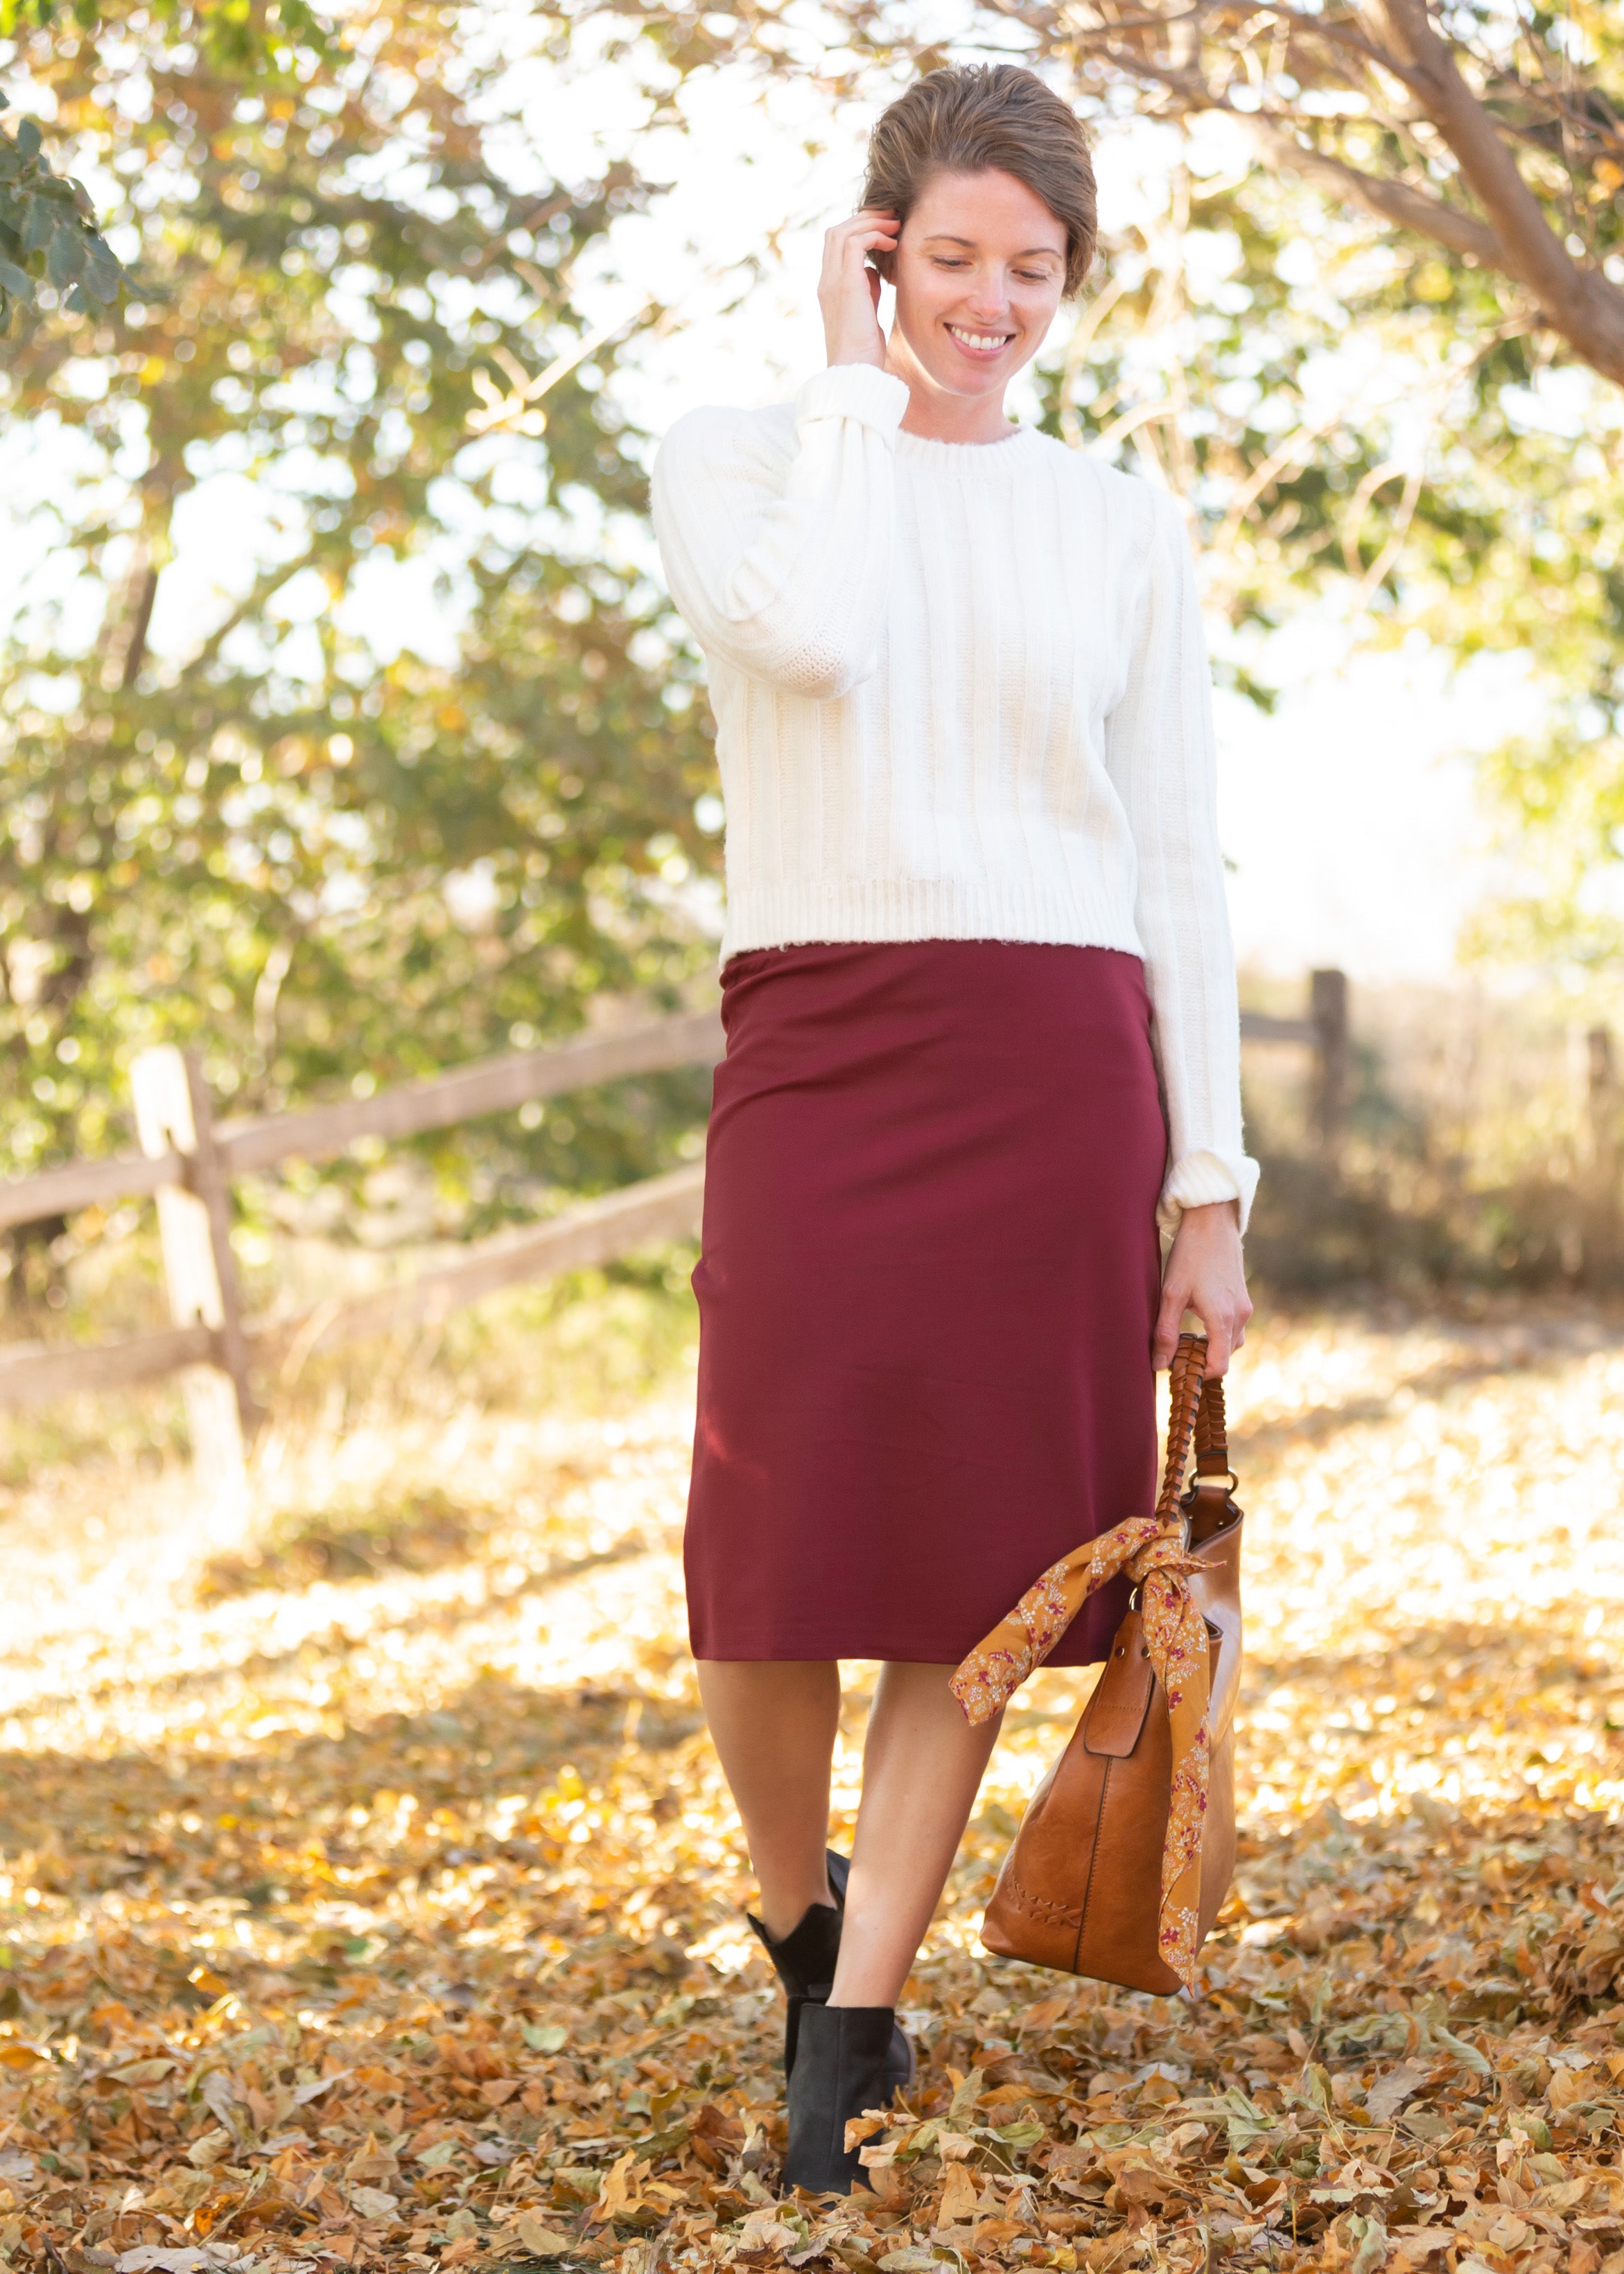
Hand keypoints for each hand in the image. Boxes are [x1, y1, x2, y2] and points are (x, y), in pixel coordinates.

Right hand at [818, 207, 898, 370]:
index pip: (836, 244)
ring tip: (895, 225)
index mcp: (829, 287)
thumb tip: (873, 270)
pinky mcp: (845, 285)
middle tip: (891, 218)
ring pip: (843, 231)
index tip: (885, 231)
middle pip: (836, 231)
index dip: (859, 230)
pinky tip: (893, 245)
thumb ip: (866, 288)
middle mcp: (826, 281)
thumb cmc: (864, 351)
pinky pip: (856, 243)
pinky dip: (875, 236)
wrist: (855, 372)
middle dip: (865, 219)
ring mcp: (833, 282)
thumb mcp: (866, 312)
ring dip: (872, 223)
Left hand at [1153, 1201, 1252, 1376]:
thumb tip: (1160, 1366)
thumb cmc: (1189, 1255)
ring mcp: (1245, 1306)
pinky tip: (1198, 1318)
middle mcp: (1240, 1315)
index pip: (1219, 1366)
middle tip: (1177, 1352)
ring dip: (1212, 1346)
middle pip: (1226, 1356)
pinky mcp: (1244, 1298)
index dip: (1200, 1374)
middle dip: (1204, 1360)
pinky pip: (1235, 1327)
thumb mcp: (1171, 1293)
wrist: (1212, 1222)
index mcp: (1222, 1317)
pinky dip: (1219, 1332)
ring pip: (1232, 1342)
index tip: (1180, 1369)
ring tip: (1186, 1335)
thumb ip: (1165, 1332)